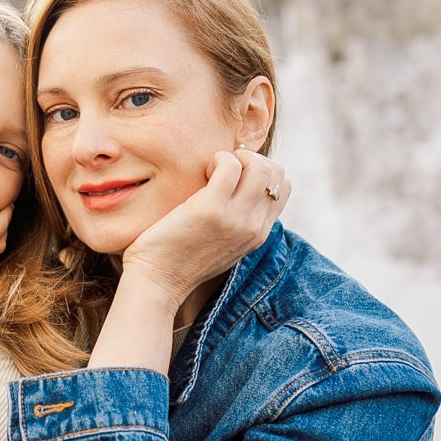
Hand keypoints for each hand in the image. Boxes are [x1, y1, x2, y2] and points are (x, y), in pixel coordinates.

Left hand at [120, 151, 284, 305]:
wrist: (157, 283)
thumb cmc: (180, 260)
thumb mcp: (223, 245)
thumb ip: (238, 223)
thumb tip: (239, 191)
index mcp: (258, 234)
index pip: (283, 188)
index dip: (262, 172)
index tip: (235, 178)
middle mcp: (253, 227)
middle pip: (277, 173)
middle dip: (252, 159)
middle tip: (223, 170)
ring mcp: (235, 219)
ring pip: (261, 167)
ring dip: (237, 157)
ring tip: (213, 169)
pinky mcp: (211, 209)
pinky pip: (230, 165)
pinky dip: (218, 158)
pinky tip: (203, 171)